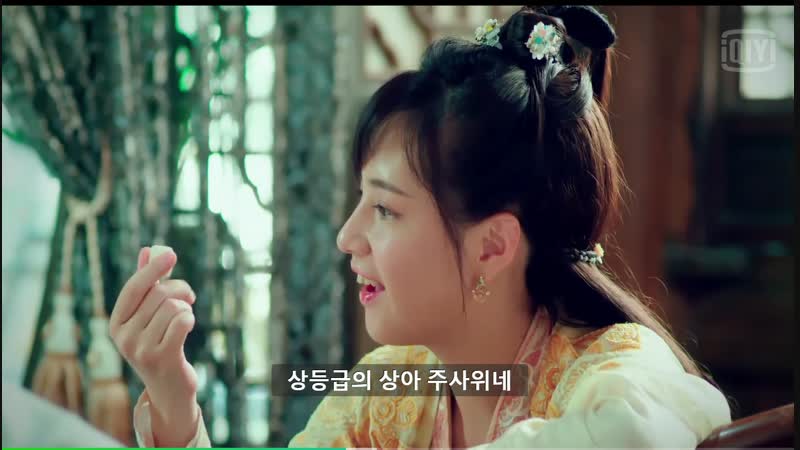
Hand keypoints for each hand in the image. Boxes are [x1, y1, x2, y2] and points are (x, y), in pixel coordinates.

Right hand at [109, 247, 199, 446]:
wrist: (168, 387)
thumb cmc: (159, 343)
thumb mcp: (148, 315)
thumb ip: (147, 284)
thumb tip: (147, 250)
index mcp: (116, 323)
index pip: (134, 287)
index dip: (153, 269)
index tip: (170, 253)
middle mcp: (123, 337)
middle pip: (159, 294)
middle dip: (180, 289)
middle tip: (189, 295)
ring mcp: (141, 349)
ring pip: (173, 307)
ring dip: (185, 308)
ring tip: (184, 319)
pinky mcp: (162, 357)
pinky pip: (183, 321)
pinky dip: (190, 319)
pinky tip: (187, 327)